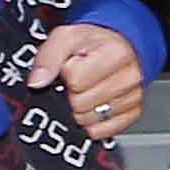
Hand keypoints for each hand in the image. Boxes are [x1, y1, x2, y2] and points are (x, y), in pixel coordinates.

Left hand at [25, 20, 146, 138]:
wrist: (118, 47)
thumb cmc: (93, 43)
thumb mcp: (65, 37)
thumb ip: (47, 57)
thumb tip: (36, 82)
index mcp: (116, 53)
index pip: (75, 81)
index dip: (66, 74)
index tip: (71, 66)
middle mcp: (130, 77)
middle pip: (80, 104)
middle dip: (72, 93)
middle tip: (78, 79)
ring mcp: (133, 98)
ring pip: (88, 120)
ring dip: (81, 108)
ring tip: (87, 89)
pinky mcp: (133, 114)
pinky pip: (101, 131)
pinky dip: (91, 121)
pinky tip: (94, 104)